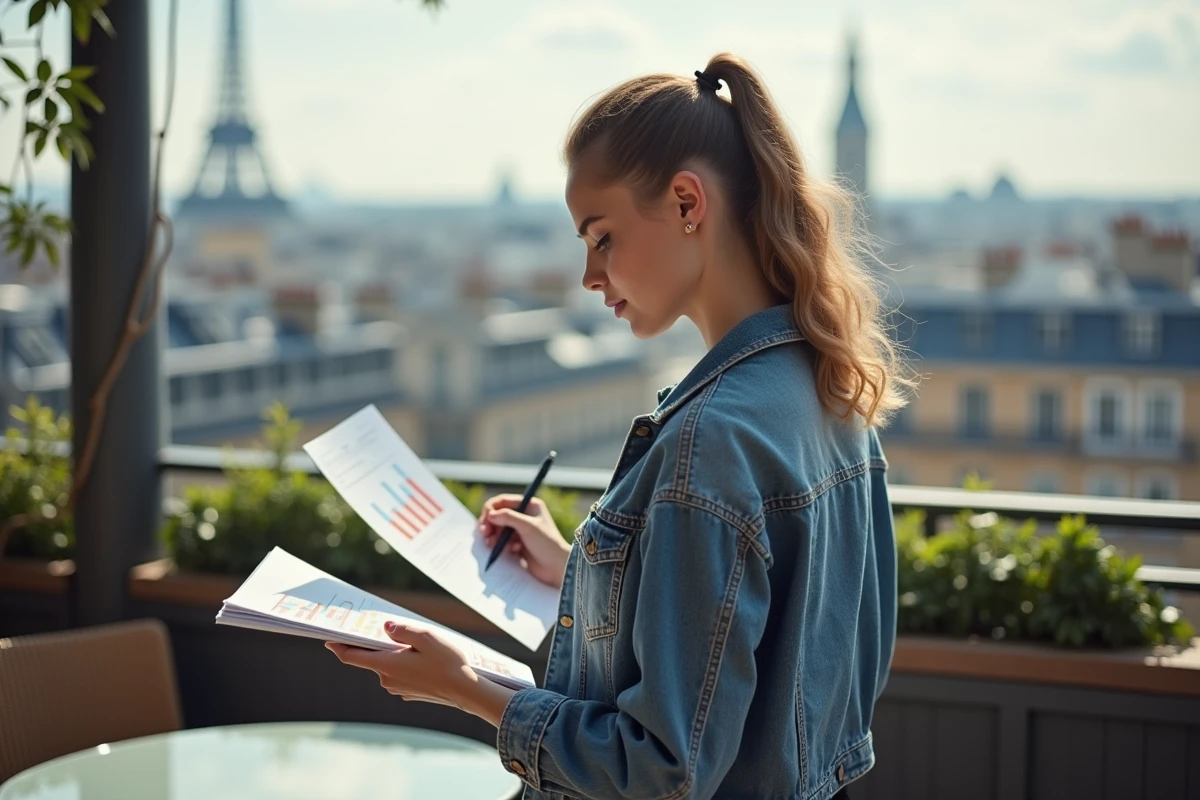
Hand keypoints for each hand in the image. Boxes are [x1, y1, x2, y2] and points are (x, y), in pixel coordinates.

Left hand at [326, 621, 474, 706]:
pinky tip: (422, 659)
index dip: (338, 647)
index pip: (352, 657)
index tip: (328, 639)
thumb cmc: (447, 663)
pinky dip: (403, 665)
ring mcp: (397, 688)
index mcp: (387, 664)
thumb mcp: (426, 637)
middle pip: (371, 659)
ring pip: (387, 666)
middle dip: (375, 644)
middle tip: (385, 629)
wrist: (466, 691)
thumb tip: (385, 627)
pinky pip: (398, 674)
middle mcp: (387, 679)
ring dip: (393, 654)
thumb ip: (402, 630)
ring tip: (414, 644)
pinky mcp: (408, 692)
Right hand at [479, 494, 571, 588]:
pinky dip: (502, 545)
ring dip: (493, 536)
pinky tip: (512, 551)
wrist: (557, 567)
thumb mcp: (527, 526)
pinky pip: (502, 541)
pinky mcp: (518, 544)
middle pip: (498, 515)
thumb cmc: (546, 543)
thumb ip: (508, 517)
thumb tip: (490, 514)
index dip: (491, 508)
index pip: (503, 501)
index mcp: (529, 505)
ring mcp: (521, 530)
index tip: (485, 519)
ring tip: (492, 544)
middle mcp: (524, 515)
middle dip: (490, 524)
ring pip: (498, 529)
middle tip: (484, 534)